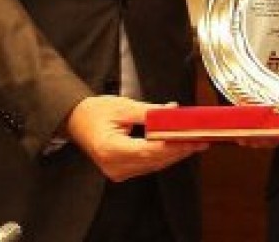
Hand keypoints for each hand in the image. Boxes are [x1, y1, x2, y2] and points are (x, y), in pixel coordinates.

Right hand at [66, 96, 207, 181]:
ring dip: (175, 154)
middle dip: (180, 150)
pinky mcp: (122, 171)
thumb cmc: (95, 112)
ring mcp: (118, 171)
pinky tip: (179, 147)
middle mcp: (114, 165)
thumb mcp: (123, 107)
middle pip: (155, 160)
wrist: (76, 120)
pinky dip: (164, 156)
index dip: (172, 145)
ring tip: (196, 142)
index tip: (191, 137)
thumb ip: (150, 112)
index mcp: (111, 149)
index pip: (149, 150)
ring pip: (154, 165)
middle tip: (201, 139)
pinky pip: (148, 165)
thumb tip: (173, 113)